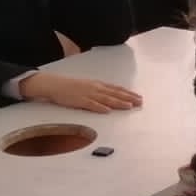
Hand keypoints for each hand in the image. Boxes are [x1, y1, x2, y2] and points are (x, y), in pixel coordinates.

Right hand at [19, 71, 142, 111]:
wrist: (55, 85)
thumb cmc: (71, 87)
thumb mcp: (88, 86)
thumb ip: (99, 91)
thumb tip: (111, 97)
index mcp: (98, 85)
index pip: (116, 89)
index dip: (128, 93)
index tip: (138, 97)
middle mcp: (96, 88)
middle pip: (115, 94)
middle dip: (128, 98)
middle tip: (140, 102)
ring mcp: (88, 94)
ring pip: (106, 99)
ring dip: (118, 103)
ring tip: (129, 106)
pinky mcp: (80, 101)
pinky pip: (91, 105)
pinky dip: (100, 108)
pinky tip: (107, 111)